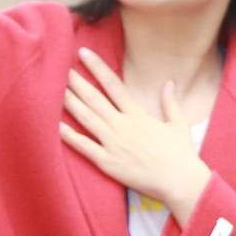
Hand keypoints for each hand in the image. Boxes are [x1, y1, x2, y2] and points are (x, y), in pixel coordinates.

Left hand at [59, 49, 213, 225]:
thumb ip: (170, 102)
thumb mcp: (179, 124)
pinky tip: (55, 125)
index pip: (113, 85)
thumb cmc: (181, 154)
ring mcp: (113, 144)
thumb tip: (169, 82)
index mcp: (138, 115)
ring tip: (53, 89)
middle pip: (94, 98)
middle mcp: (122, 125)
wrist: (180, 182)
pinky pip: (84, 147)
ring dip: (69, 102)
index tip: (83, 53)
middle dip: (76, 82)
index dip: (97, 68)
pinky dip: (68, 136)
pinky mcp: (107, 163)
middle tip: (59, 67)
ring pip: (86, 118)